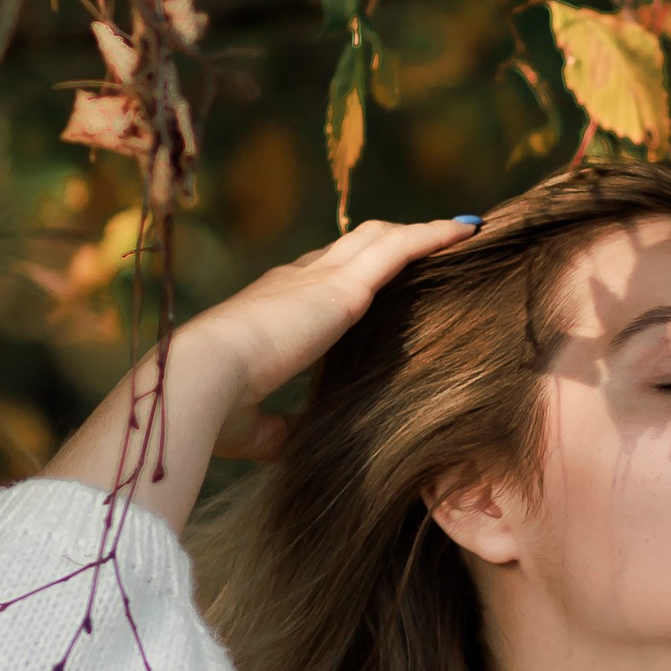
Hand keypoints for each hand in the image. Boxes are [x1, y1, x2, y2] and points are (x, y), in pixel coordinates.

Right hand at [40, 214, 477, 527]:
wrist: (203, 378)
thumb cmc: (215, 408)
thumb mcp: (254, 424)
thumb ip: (279, 426)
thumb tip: (296, 440)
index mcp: (269, 309)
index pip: (313, 279)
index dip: (344, 274)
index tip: (371, 278)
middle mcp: (294, 282)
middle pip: (350, 246)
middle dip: (386, 242)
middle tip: (426, 243)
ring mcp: (320, 278)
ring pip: (378, 238)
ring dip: (417, 233)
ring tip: (459, 230)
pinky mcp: (345, 287)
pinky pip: (401, 248)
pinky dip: (434, 235)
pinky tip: (466, 230)